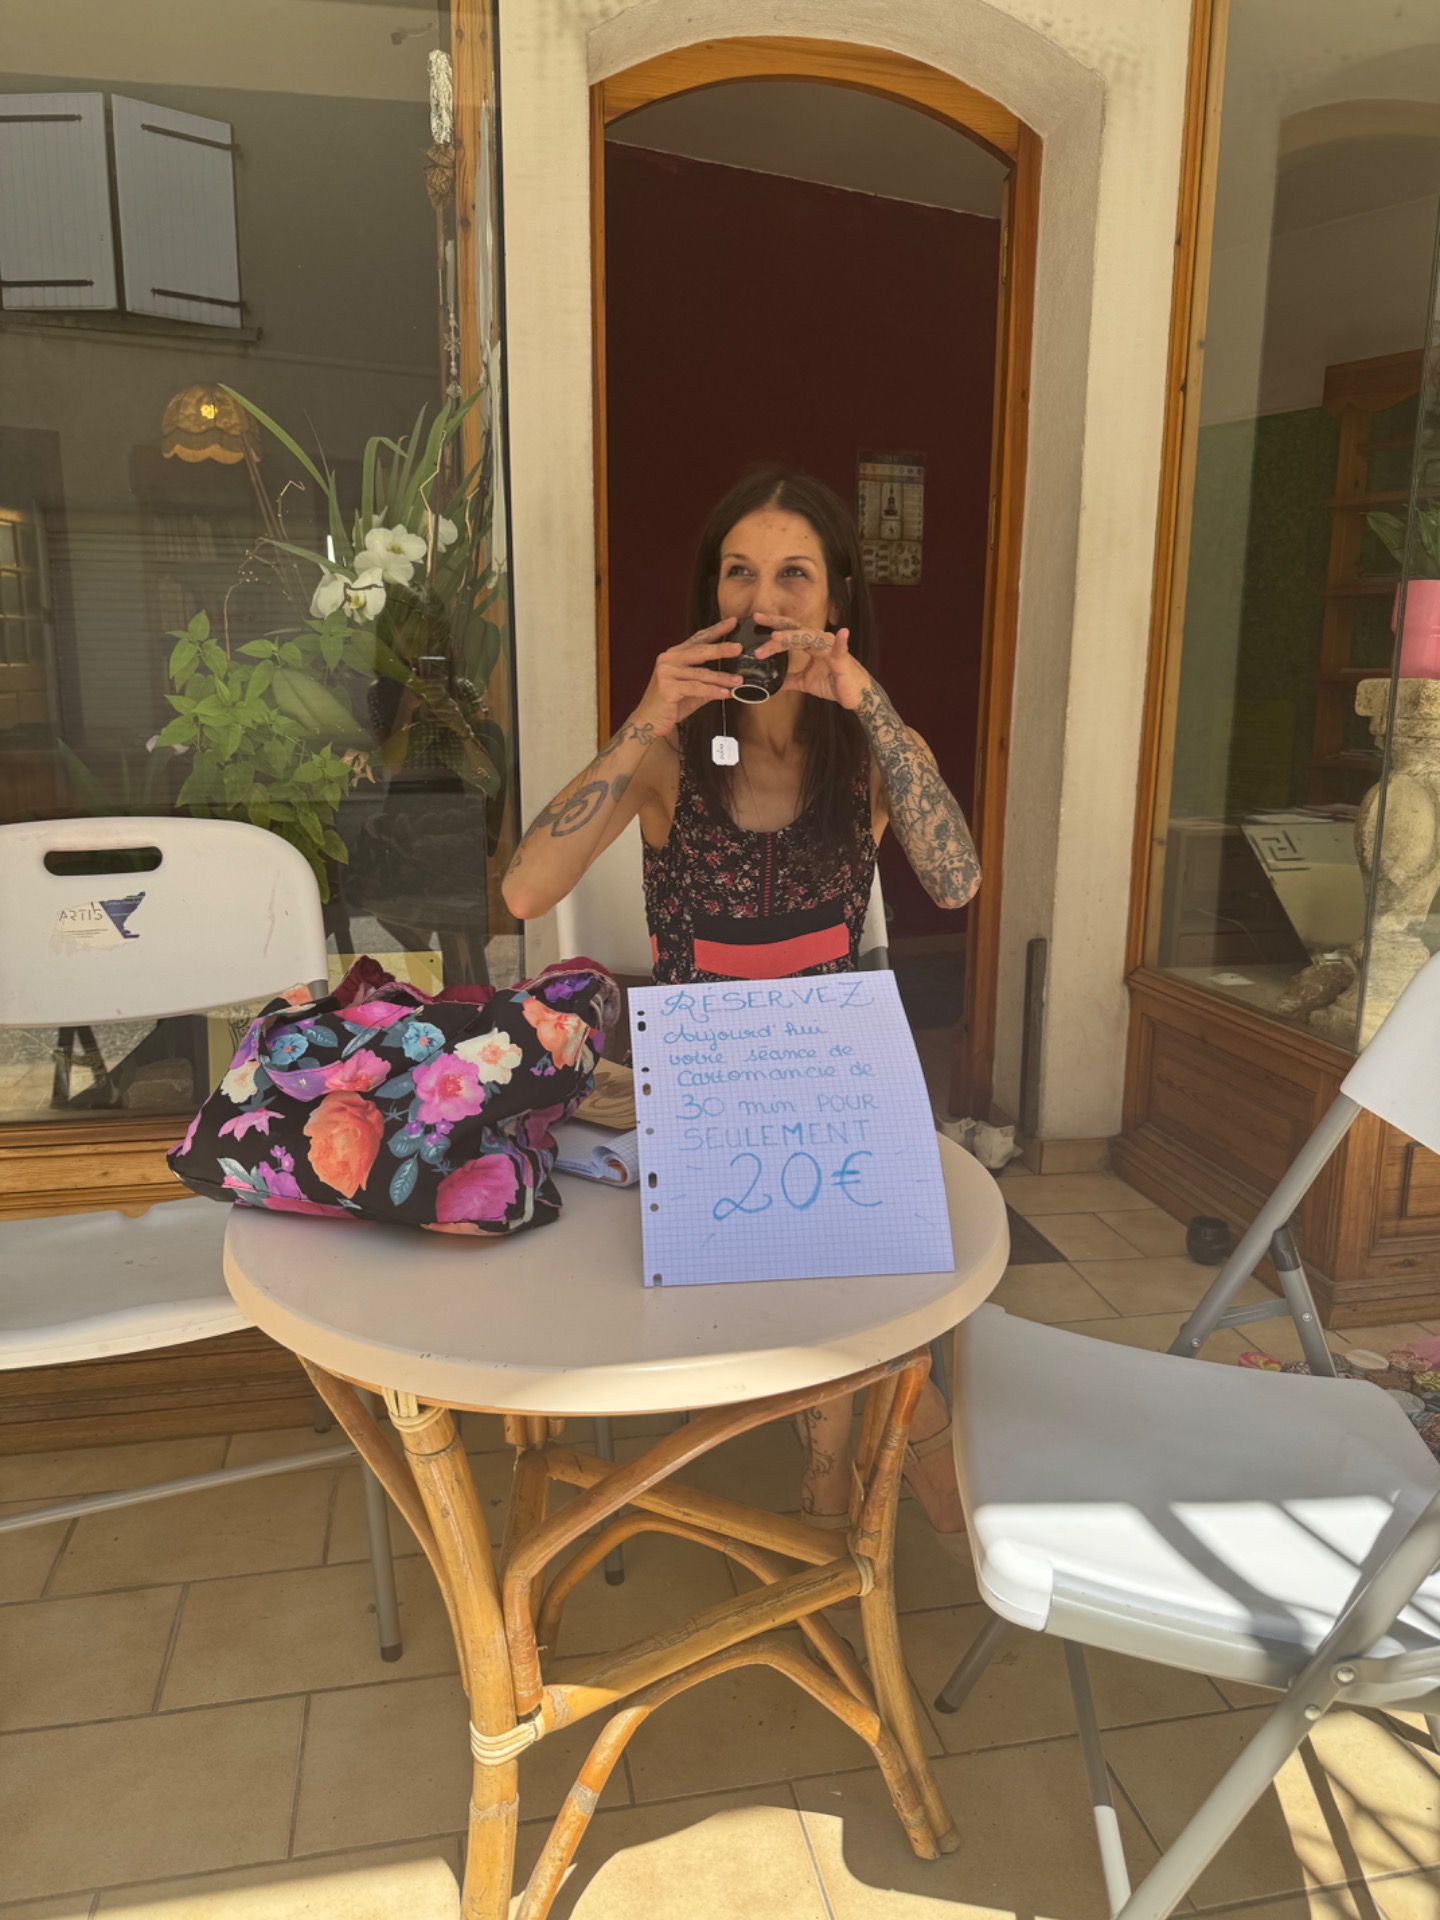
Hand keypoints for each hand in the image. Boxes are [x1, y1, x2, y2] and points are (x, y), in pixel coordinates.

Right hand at [634, 620, 742, 736]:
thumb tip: (734, 679)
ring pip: (700, 673)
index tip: (733, 622)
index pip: (698, 639)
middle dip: (721, 649)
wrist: (649, 721)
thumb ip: (709, 681)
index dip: (716, 630)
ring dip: (722, 677)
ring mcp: (666, 672)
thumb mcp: (692, 690)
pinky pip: (696, 688)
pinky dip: (712, 691)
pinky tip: (726, 693)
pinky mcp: (667, 688)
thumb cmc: (671, 704)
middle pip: (700, 651)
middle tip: (739, 648)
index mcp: (675, 655)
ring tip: (739, 681)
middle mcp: (669, 659)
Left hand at [754, 618, 870, 709]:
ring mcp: (831, 649)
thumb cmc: (833, 683)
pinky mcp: (842, 660)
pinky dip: (841, 641)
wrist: (854, 695)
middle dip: (777, 624)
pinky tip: (842, 632)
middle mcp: (819, 642)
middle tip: (758, 618)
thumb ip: (789, 680)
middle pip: (795, 630)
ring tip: (776, 637)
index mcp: (810, 645)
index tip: (756, 621)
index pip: (789, 632)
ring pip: (809, 638)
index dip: (773, 626)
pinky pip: (840, 649)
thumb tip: (771, 683)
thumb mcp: (805, 682)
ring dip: (793, 637)